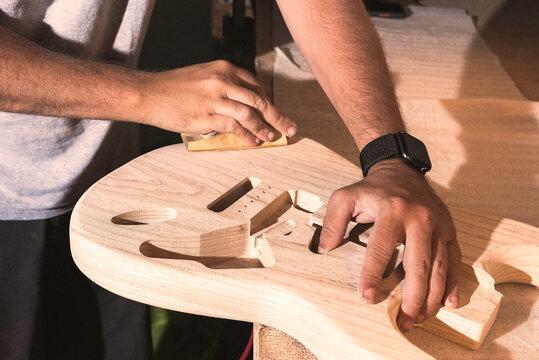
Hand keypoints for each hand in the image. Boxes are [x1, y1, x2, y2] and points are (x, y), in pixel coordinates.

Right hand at [134, 60, 296, 145]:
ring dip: (264, 128)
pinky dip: (246, 135)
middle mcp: (223, 80)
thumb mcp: (203, 76)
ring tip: (271, 138)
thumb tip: (244, 103)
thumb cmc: (174, 88)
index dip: (269, 102)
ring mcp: (215, 97)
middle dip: (277, 116)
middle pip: (259, 99)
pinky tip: (253, 142)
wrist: (150, 93)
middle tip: (289, 128)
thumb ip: (224, 86)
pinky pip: (234, 126)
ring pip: (249, 114)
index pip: (256, 86)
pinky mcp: (207, 114)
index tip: (277, 113)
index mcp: (224, 69)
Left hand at [318, 159, 460, 330]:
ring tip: (419, 318)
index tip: (367, 298)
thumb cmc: (371, 188)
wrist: (401, 170)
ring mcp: (438, 224)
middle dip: (411, 296)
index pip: (380, 249)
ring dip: (431, 296)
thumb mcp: (345, 197)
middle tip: (402, 321)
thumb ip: (332, 222)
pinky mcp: (449, 229)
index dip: (372, 275)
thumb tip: (325, 250)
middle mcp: (418, 218)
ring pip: (438, 266)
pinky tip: (447, 303)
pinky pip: (454, 259)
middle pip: (417, 264)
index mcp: (391, 210)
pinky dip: (451, 283)